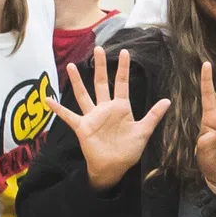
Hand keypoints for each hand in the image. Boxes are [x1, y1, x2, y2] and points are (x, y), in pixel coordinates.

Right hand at [51, 49, 172, 191]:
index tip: (124, 52)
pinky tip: (48, 100)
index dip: (123, 68)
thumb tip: (168, 101)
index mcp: (121, 108)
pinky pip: (68, 116)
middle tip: (97, 49)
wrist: (114, 167)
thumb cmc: (128, 150)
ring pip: (83, 94)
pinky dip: (57, 109)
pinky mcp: (82, 127)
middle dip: (100, 66)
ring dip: (77, 81)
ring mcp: (92, 116)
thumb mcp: (143, 131)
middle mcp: (105, 108)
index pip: (122, 83)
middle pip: (102, 83)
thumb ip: (154, 116)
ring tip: (70, 66)